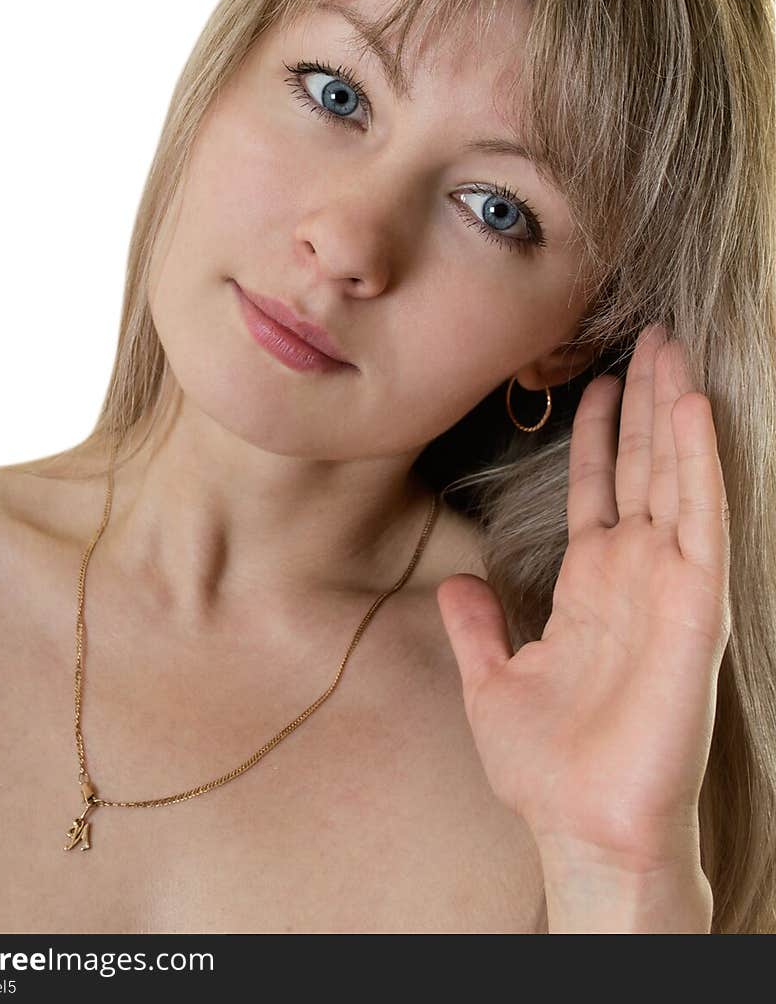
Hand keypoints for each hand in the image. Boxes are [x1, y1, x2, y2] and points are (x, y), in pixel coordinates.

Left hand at [436, 323, 731, 872]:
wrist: (583, 825)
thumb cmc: (548, 767)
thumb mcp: (494, 682)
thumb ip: (478, 628)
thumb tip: (458, 582)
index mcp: (593, 586)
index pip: (602, 489)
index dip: (603, 434)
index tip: (598, 380)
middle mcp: (636, 575)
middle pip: (646, 466)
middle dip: (647, 400)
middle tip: (651, 335)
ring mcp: (670, 585)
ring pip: (676, 476)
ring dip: (676, 411)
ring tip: (673, 348)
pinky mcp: (698, 604)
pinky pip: (702, 517)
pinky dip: (700, 460)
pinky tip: (694, 409)